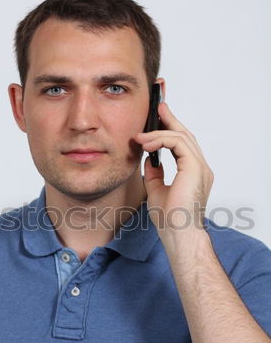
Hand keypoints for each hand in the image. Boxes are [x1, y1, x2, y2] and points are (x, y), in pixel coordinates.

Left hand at [134, 102, 213, 240]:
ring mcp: (200, 167)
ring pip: (181, 136)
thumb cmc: (170, 220)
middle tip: (157, 107)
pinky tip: (146, 144)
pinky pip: (177, 143)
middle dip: (170, 119)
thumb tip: (149, 159)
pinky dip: (161, 139)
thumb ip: (155, 174)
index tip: (159, 118)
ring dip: (159, 131)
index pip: (184, 144)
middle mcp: (200, 168)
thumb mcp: (156, 190)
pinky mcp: (194, 167)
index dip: (172, 128)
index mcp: (194, 173)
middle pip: (186, 135)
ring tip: (141, 135)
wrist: (178, 235)